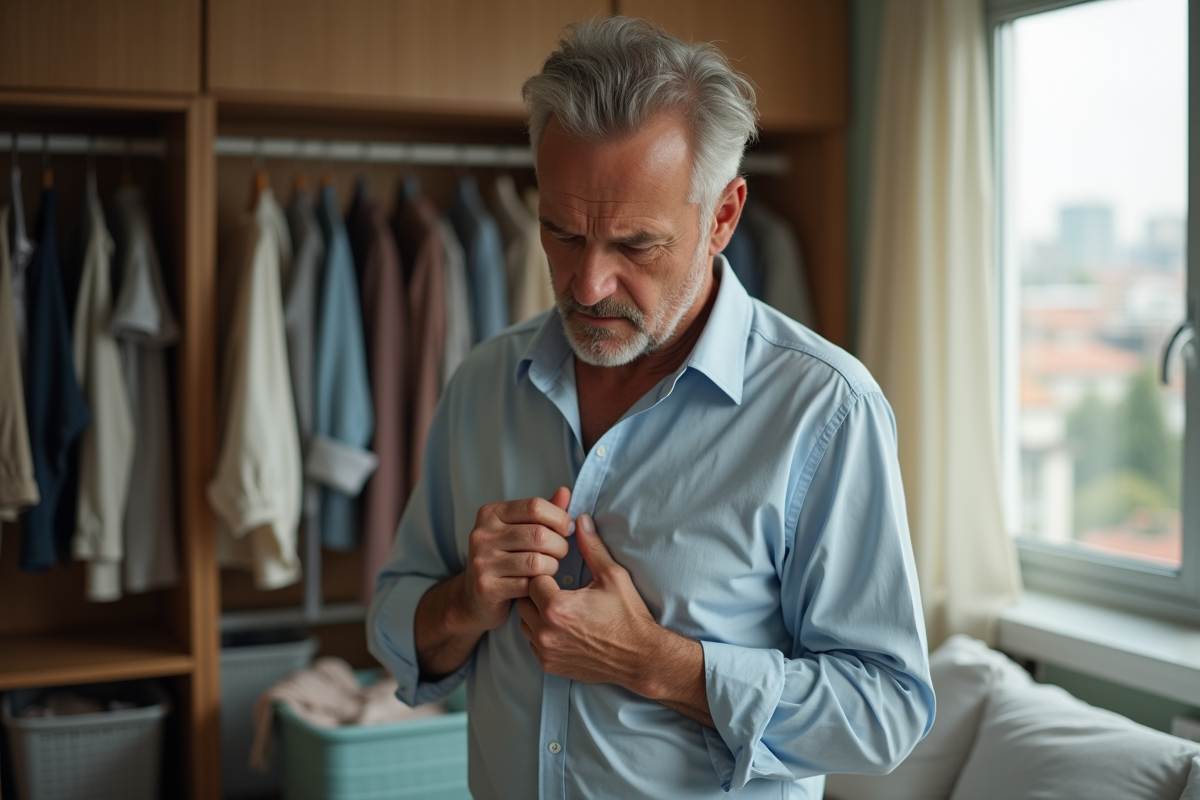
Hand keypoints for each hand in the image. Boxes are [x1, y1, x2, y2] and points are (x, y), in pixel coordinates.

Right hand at [459, 487, 573, 632]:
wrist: (473, 598)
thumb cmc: (503, 560)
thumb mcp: (519, 531)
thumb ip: (541, 514)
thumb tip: (565, 492)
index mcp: (491, 514)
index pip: (535, 506)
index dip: (559, 517)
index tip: (567, 529)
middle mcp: (482, 534)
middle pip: (539, 534)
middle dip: (560, 546)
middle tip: (560, 553)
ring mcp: (482, 561)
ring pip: (537, 561)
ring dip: (552, 567)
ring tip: (550, 568)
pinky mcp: (486, 587)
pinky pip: (528, 584)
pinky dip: (540, 586)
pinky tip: (538, 585)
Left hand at [516, 513, 663, 691]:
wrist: (640, 658)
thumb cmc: (628, 616)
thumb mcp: (613, 576)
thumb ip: (591, 547)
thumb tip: (581, 519)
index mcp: (557, 607)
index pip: (534, 578)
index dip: (547, 573)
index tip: (561, 574)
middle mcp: (546, 632)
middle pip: (524, 600)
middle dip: (538, 591)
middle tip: (560, 589)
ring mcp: (546, 651)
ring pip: (524, 622)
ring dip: (537, 612)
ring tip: (560, 607)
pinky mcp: (549, 665)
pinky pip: (531, 642)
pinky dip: (541, 632)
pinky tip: (562, 626)